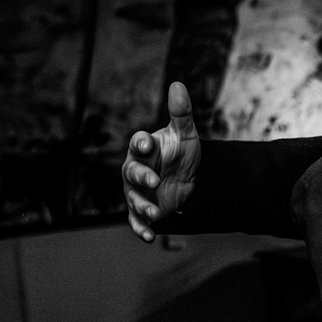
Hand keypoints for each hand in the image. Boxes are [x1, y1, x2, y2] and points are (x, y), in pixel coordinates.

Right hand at [123, 81, 200, 241]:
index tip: (146, 141)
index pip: (137, 144)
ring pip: (133, 198)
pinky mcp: (144, 211)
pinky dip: (142, 229)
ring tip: (155, 212)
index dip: (140, 142)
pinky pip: (138, 221)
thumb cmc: (180, 153)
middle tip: (153, 180)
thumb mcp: (185, 135)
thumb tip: (178, 84)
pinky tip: (150, 236)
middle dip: (141, 176)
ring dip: (142, 206)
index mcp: (143, 150)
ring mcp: (137, 192)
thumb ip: (181, 113)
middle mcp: (135, 170)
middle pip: (131, 172)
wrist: (189, 179)